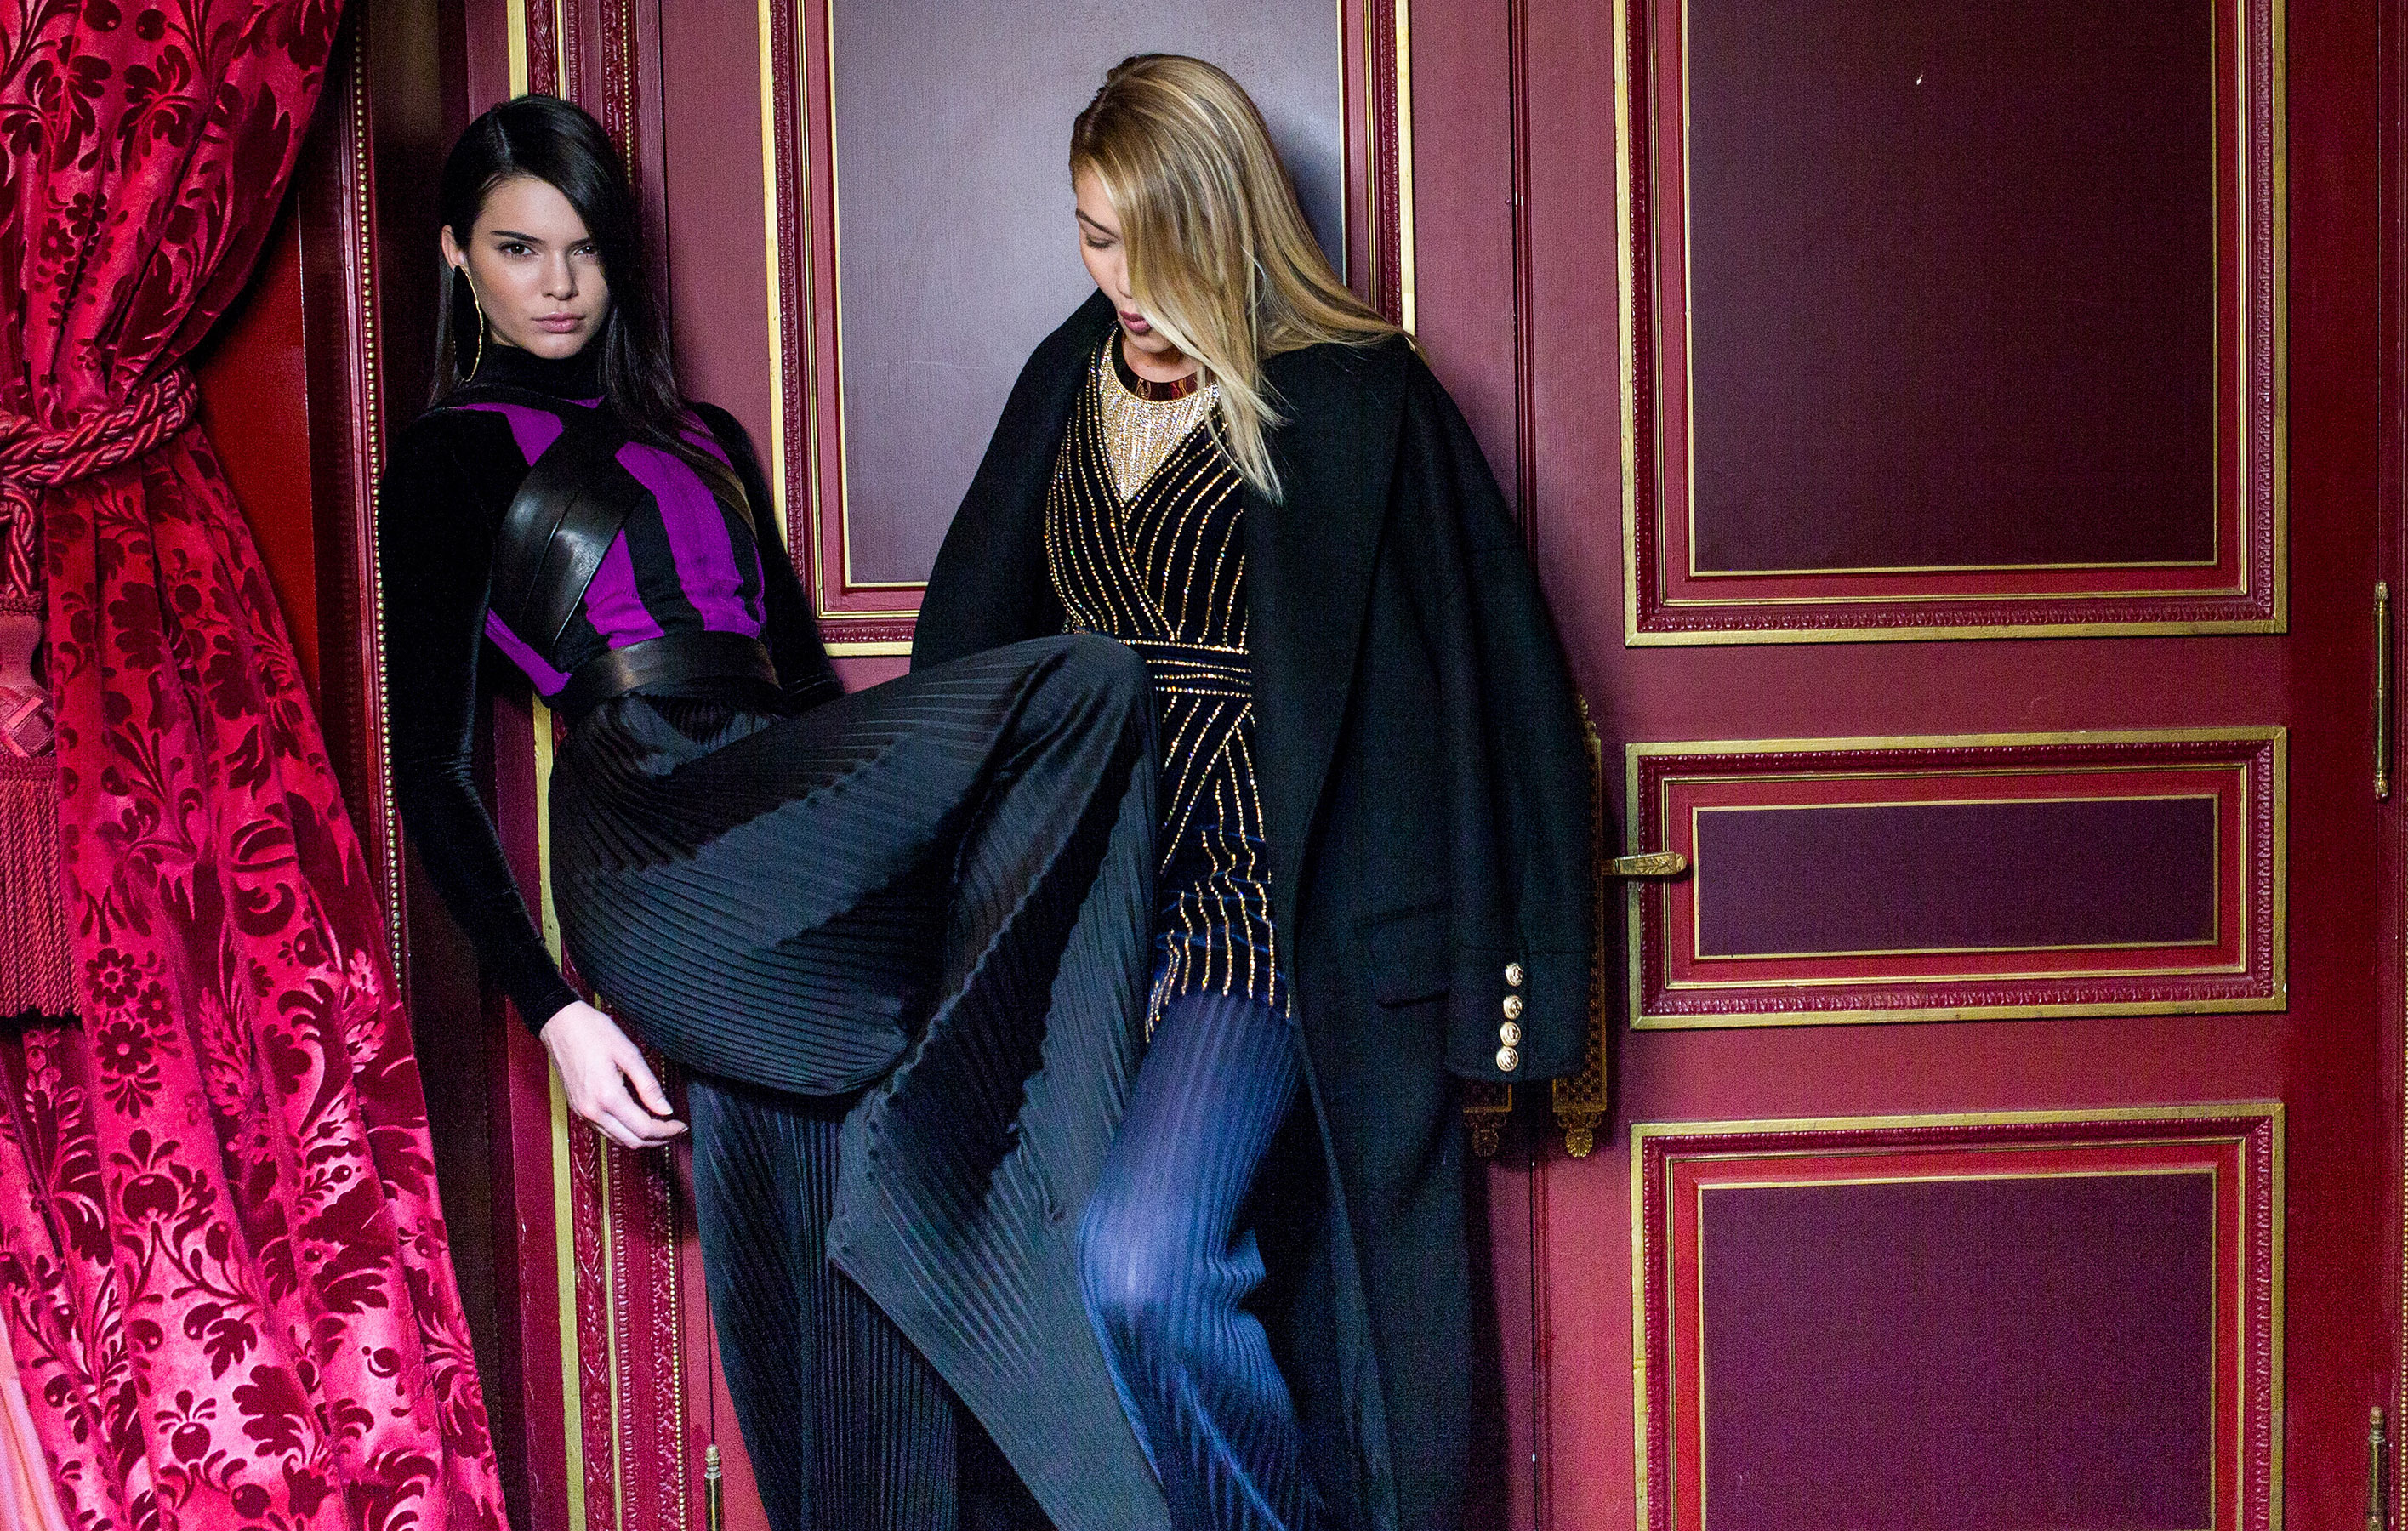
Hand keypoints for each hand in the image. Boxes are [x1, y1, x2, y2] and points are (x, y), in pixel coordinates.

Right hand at [539, 1000, 687, 1149]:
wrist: (559, 1024)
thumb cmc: (591, 1031)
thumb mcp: (628, 1053)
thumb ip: (648, 1085)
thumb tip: (665, 1109)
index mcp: (607, 1097)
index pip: (644, 1128)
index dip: (667, 1131)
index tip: (681, 1126)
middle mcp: (592, 1111)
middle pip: (632, 1141)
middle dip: (657, 1139)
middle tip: (675, 1130)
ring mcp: (583, 1111)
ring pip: (618, 1139)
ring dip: (642, 1138)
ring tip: (661, 1127)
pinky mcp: (578, 1108)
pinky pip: (605, 1130)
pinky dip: (625, 1131)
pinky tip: (638, 1120)